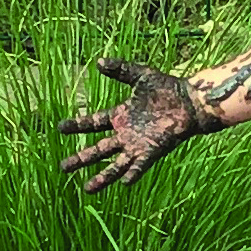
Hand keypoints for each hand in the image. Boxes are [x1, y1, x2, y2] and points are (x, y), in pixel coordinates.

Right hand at [59, 58, 217, 191]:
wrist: (190, 101)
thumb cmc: (167, 88)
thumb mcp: (140, 75)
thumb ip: (120, 70)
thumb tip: (98, 62)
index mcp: (120, 116)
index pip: (93, 123)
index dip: (77, 125)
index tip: (60, 128)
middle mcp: (126, 134)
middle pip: (98, 149)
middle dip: (81, 158)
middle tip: (63, 167)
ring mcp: (138, 145)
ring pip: (115, 164)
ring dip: (102, 176)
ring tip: (87, 189)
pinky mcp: (153, 151)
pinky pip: (140, 165)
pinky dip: (132, 173)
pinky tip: (123, 183)